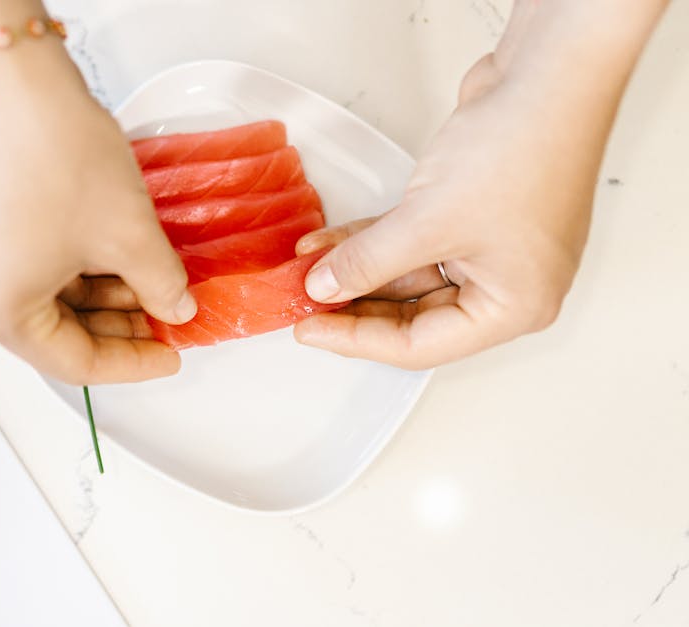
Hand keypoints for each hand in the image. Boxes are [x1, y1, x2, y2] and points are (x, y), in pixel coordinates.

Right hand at [0, 40, 195, 383]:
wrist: (15, 81)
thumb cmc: (59, 159)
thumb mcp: (128, 234)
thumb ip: (159, 284)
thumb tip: (174, 308)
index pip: (77, 363)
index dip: (134, 363)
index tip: (172, 353)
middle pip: (55, 333)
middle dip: (117, 325)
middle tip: (167, 315)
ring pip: (45, 298)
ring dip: (99, 294)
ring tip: (151, 278)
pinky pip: (28, 267)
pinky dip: (74, 268)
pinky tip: (115, 253)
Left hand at [292, 52, 603, 369]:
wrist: (548, 74)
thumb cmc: (522, 149)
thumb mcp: (427, 221)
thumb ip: (368, 262)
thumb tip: (323, 288)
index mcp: (515, 307)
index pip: (421, 346)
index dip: (357, 340)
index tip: (309, 328)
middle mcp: (507, 284)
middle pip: (413, 315)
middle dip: (353, 304)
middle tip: (301, 302)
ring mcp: (489, 247)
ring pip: (406, 275)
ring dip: (355, 268)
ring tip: (303, 268)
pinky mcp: (470, 213)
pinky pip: (409, 241)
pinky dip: (370, 240)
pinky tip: (326, 242)